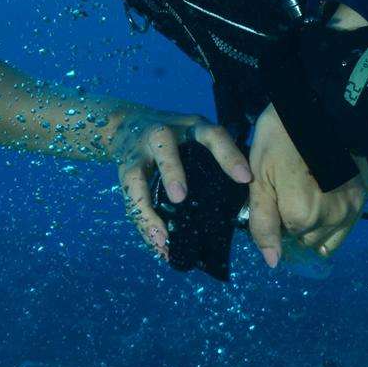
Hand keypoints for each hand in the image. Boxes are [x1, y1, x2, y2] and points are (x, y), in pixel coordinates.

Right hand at [110, 109, 249, 261]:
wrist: (123, 123)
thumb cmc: (175, 136)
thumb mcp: (195, 136)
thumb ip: (213, 158)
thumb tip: (242, 201)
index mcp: (190, 127)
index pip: (212, 135)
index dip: (229, 155)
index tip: (244, 178)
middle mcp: (161, 135)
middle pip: (164, 149)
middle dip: (171, 172)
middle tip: (179, 197)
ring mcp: (139, 153)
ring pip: (136, 178)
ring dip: (147, 209)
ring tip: (163, 238)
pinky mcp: (124, 171)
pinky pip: (130, 198)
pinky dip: (142, 222)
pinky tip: (157, 244)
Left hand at [247, 105, 367, 266]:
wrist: (319, 106)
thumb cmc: (281, 138)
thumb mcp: (260, 178)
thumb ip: (263, 223)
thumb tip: (273, 262)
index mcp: (300, 215)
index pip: (282, 235)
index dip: (275, 216)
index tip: (275, 192)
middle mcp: (330, 219)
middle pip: (304, 238)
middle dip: (294, 222)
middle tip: (290, 190)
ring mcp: (350, 210)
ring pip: (324, 237)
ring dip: (315, 225)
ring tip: (308, 193)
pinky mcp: (363, 199)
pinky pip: (345, 230)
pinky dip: (333, 223)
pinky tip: (325, 201)